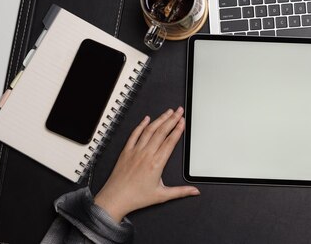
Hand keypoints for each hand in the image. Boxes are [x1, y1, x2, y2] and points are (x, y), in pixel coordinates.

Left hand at [94, 107, 198, 222]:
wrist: (116, 198)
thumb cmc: (136, 197)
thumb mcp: (162, 195)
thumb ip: (181, 191)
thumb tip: (194, 191)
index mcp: (156, 163)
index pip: (170, 142)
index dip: (178, 129)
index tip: (183, 122)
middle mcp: (146, 154)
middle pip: (162, 132)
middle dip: (172, 119)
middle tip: (179, 111)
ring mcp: (135, 151)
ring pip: (149, 130)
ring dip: (159, 119)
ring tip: (167, 112)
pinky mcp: (126, 152)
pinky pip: (134, 134)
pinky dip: (141, 125)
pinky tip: (146, 119)